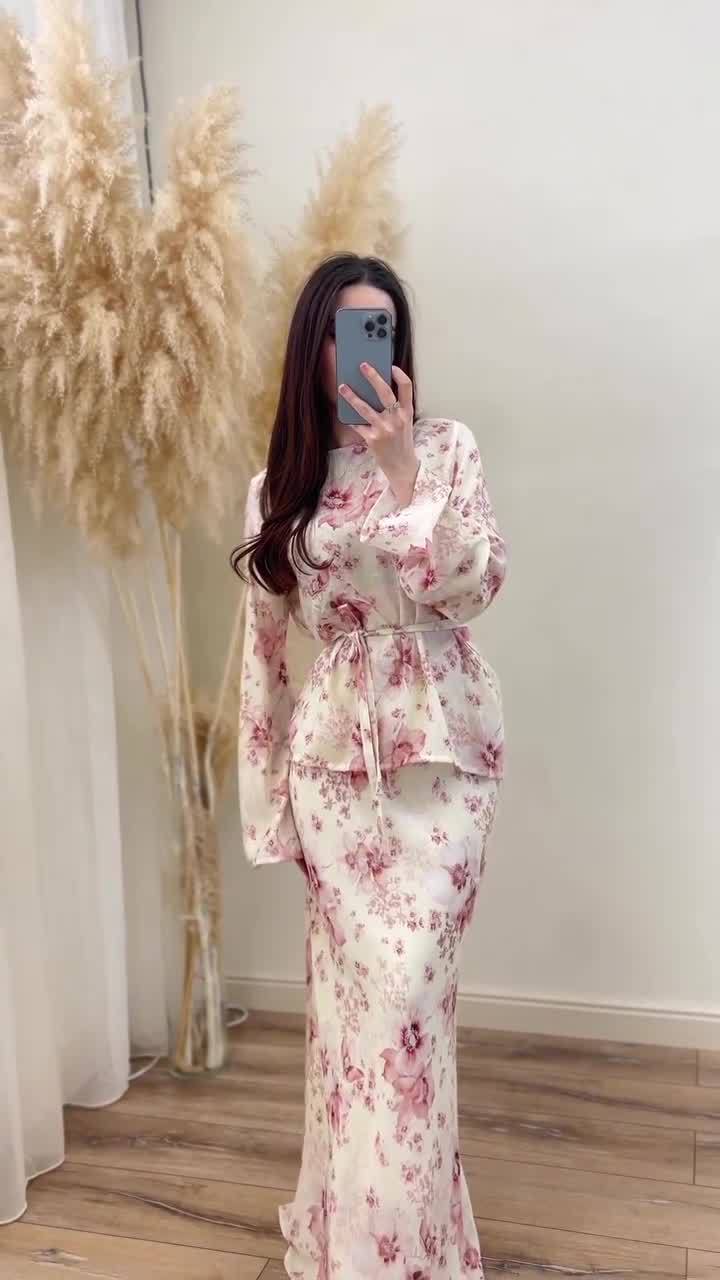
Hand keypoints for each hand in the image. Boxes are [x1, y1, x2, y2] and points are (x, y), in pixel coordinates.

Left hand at [339, 364, 418, 504]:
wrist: (402, 467)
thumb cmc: (401, 442)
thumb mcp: (405, 423)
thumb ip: (396, 408)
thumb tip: (376, 390)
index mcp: (407, 412)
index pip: (407, 387)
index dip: (399, 374)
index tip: (390, 366)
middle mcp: (397, 419)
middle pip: (385, 393)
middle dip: (373, 377)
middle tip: (363, 365)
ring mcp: (384, 429)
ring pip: (365, 408)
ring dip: (351, 396)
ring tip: (342, 387)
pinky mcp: (372, 440)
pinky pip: (357, 425)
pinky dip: (349, 418)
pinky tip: (342, 412)